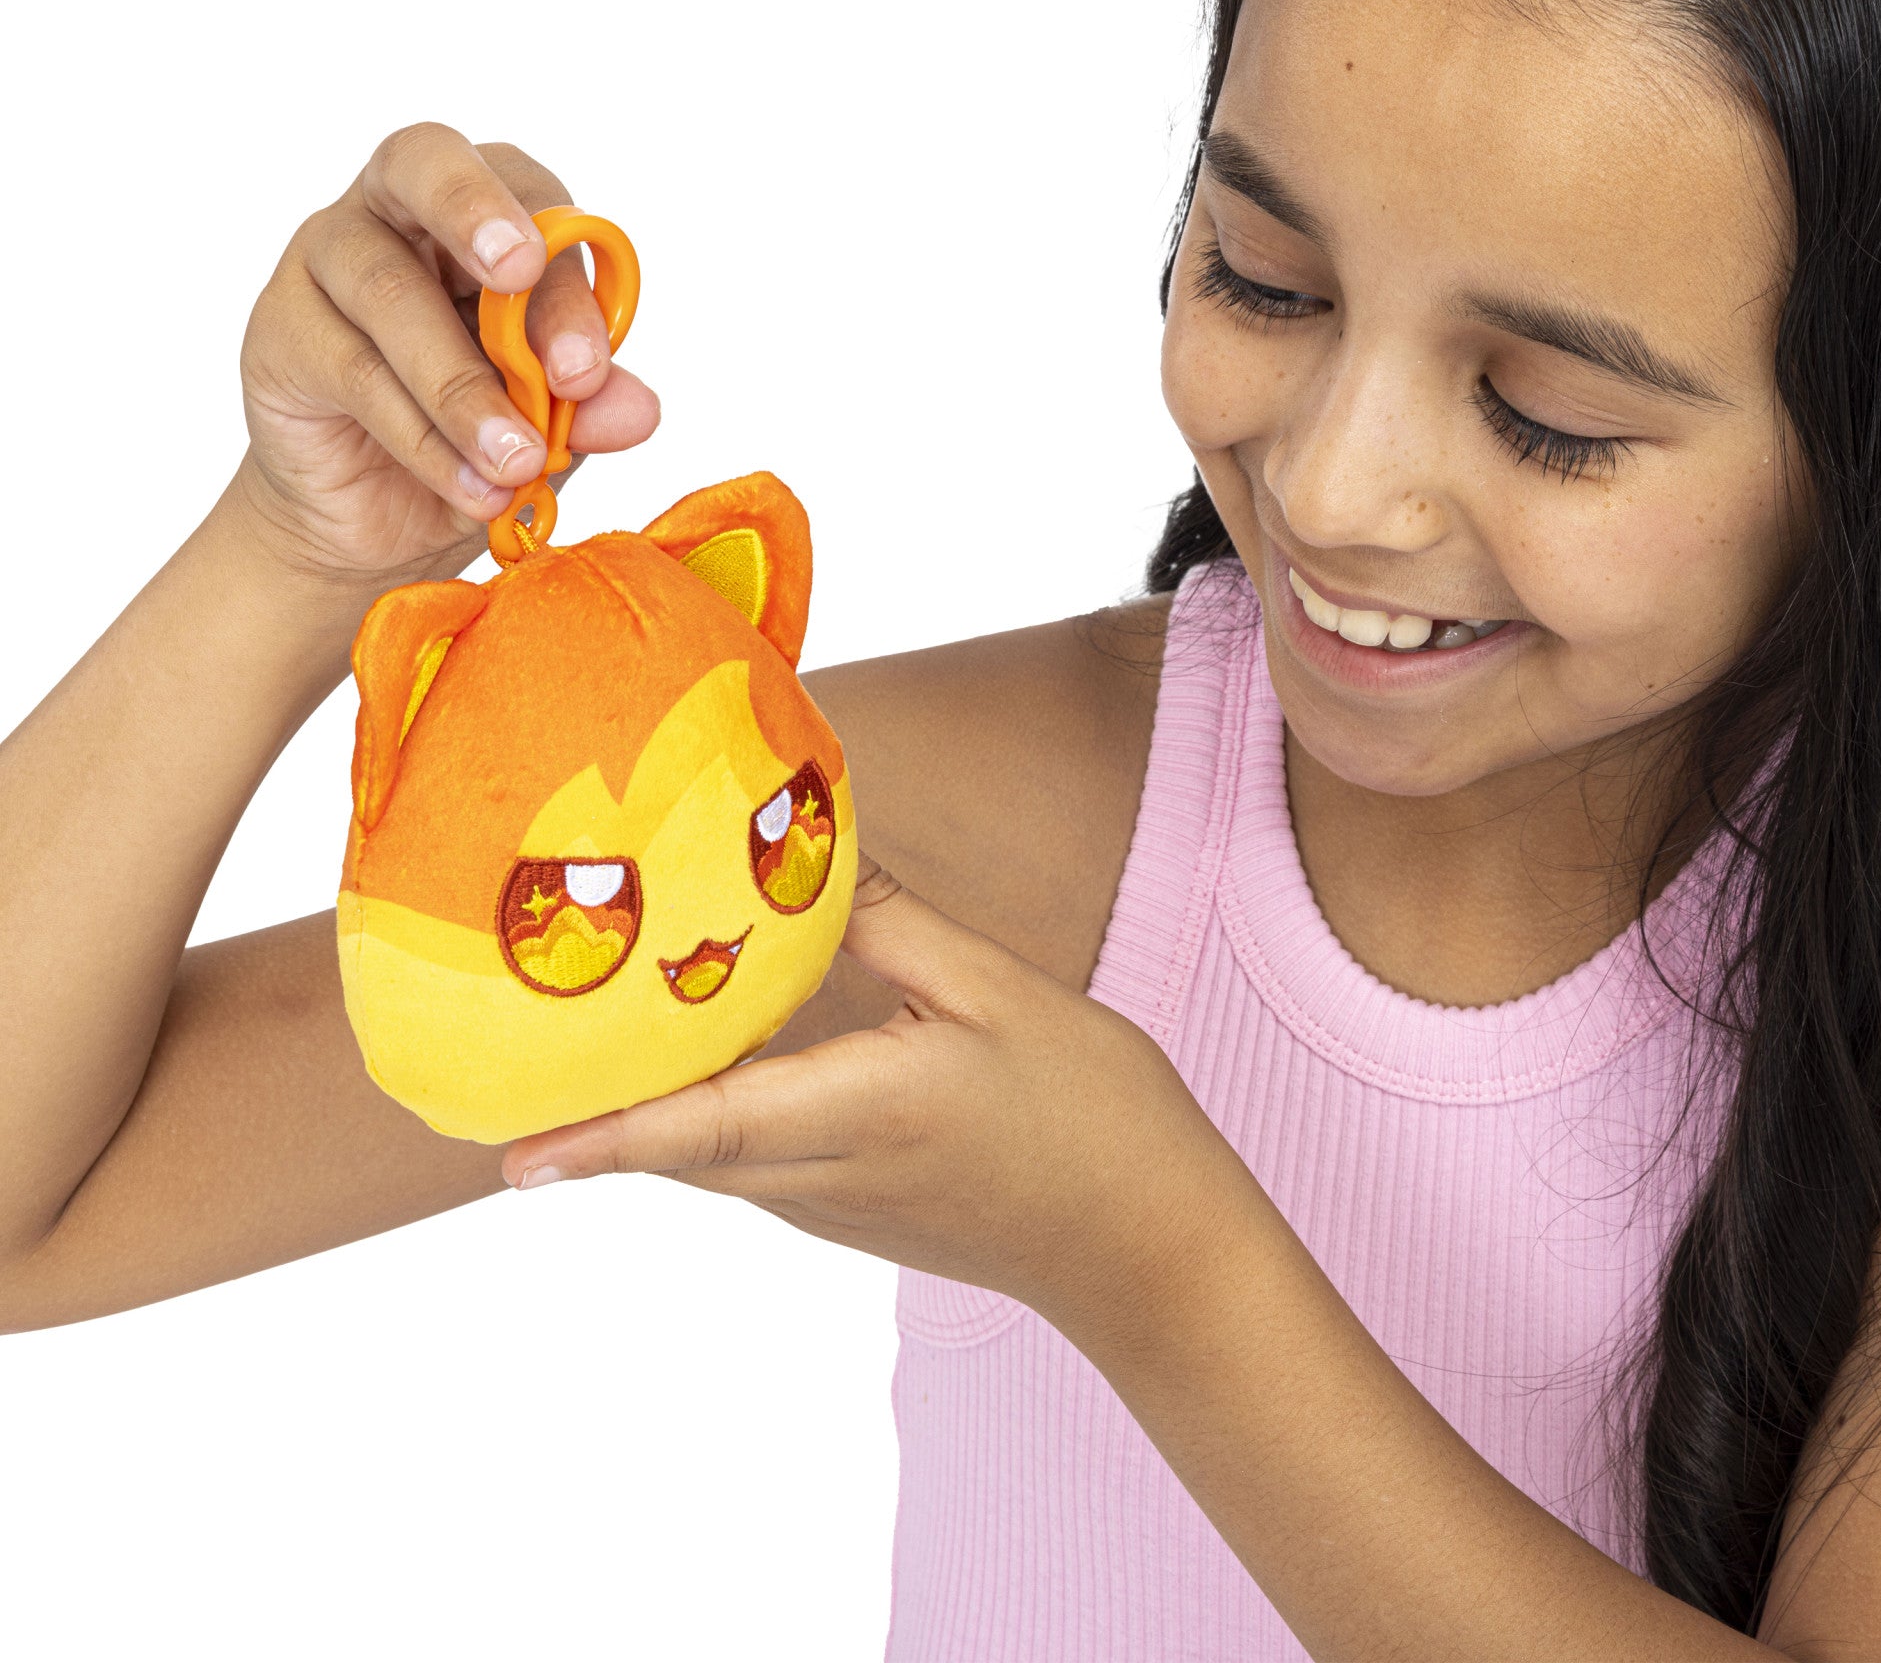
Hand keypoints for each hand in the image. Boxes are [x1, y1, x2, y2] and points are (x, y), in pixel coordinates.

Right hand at [234, 122, 660, 589]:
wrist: (382, 523)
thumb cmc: (476, 438)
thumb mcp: (551, 426)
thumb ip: (589, 408)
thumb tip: (639, 409)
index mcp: (486, 213)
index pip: (529, 195)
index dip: (562, 275)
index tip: (587, 367)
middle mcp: (397, 212)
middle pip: (423, 162)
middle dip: (475, 211)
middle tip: (518, 269)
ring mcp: (324, 261)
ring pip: (390, 291)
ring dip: (462, 386)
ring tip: (516, 462)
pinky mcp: (282, 332)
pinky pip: (353, 370)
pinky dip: (423, 438)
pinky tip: (471, 487)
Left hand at [501, 859, 1244, 1336]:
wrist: (1147, 1247)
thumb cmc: (1091, 1115)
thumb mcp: (1000, 991)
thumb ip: (892, 924)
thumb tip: (811, 861)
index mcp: (860, 1114)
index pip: (702, 1128)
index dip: (600, 1138)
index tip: (508, 1154)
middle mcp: (821, 1178)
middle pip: (676, 1145)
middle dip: (587, 1105)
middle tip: (506, 1042)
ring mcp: (829, 1207)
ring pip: (704, 1155)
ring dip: (640, 1105)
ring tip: (579, 1028)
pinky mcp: (845, 1212)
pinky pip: (744, 1160)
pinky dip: (699, 1112)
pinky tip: (701, 1046)